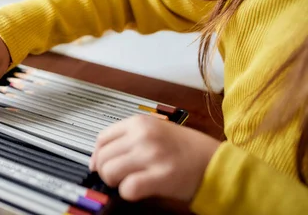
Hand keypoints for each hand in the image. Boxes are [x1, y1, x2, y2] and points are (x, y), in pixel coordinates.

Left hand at [90, 115, 219, 202]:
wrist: (216, 163)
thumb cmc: (186, 149)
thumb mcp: (156, 131)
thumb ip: (129, 138)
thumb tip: (99, 158)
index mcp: (140, 122)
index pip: (102, 138)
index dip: (98, 155)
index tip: (101, 165)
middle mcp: (143, 136)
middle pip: (103, 156)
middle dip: (106, 171)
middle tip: (118, 178)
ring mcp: (151, 155)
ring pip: (110, 171)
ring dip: (115, 182)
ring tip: (129, 182)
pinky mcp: (161, 176)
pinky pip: (128, 188)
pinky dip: (128, 192)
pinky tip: (138, 190)